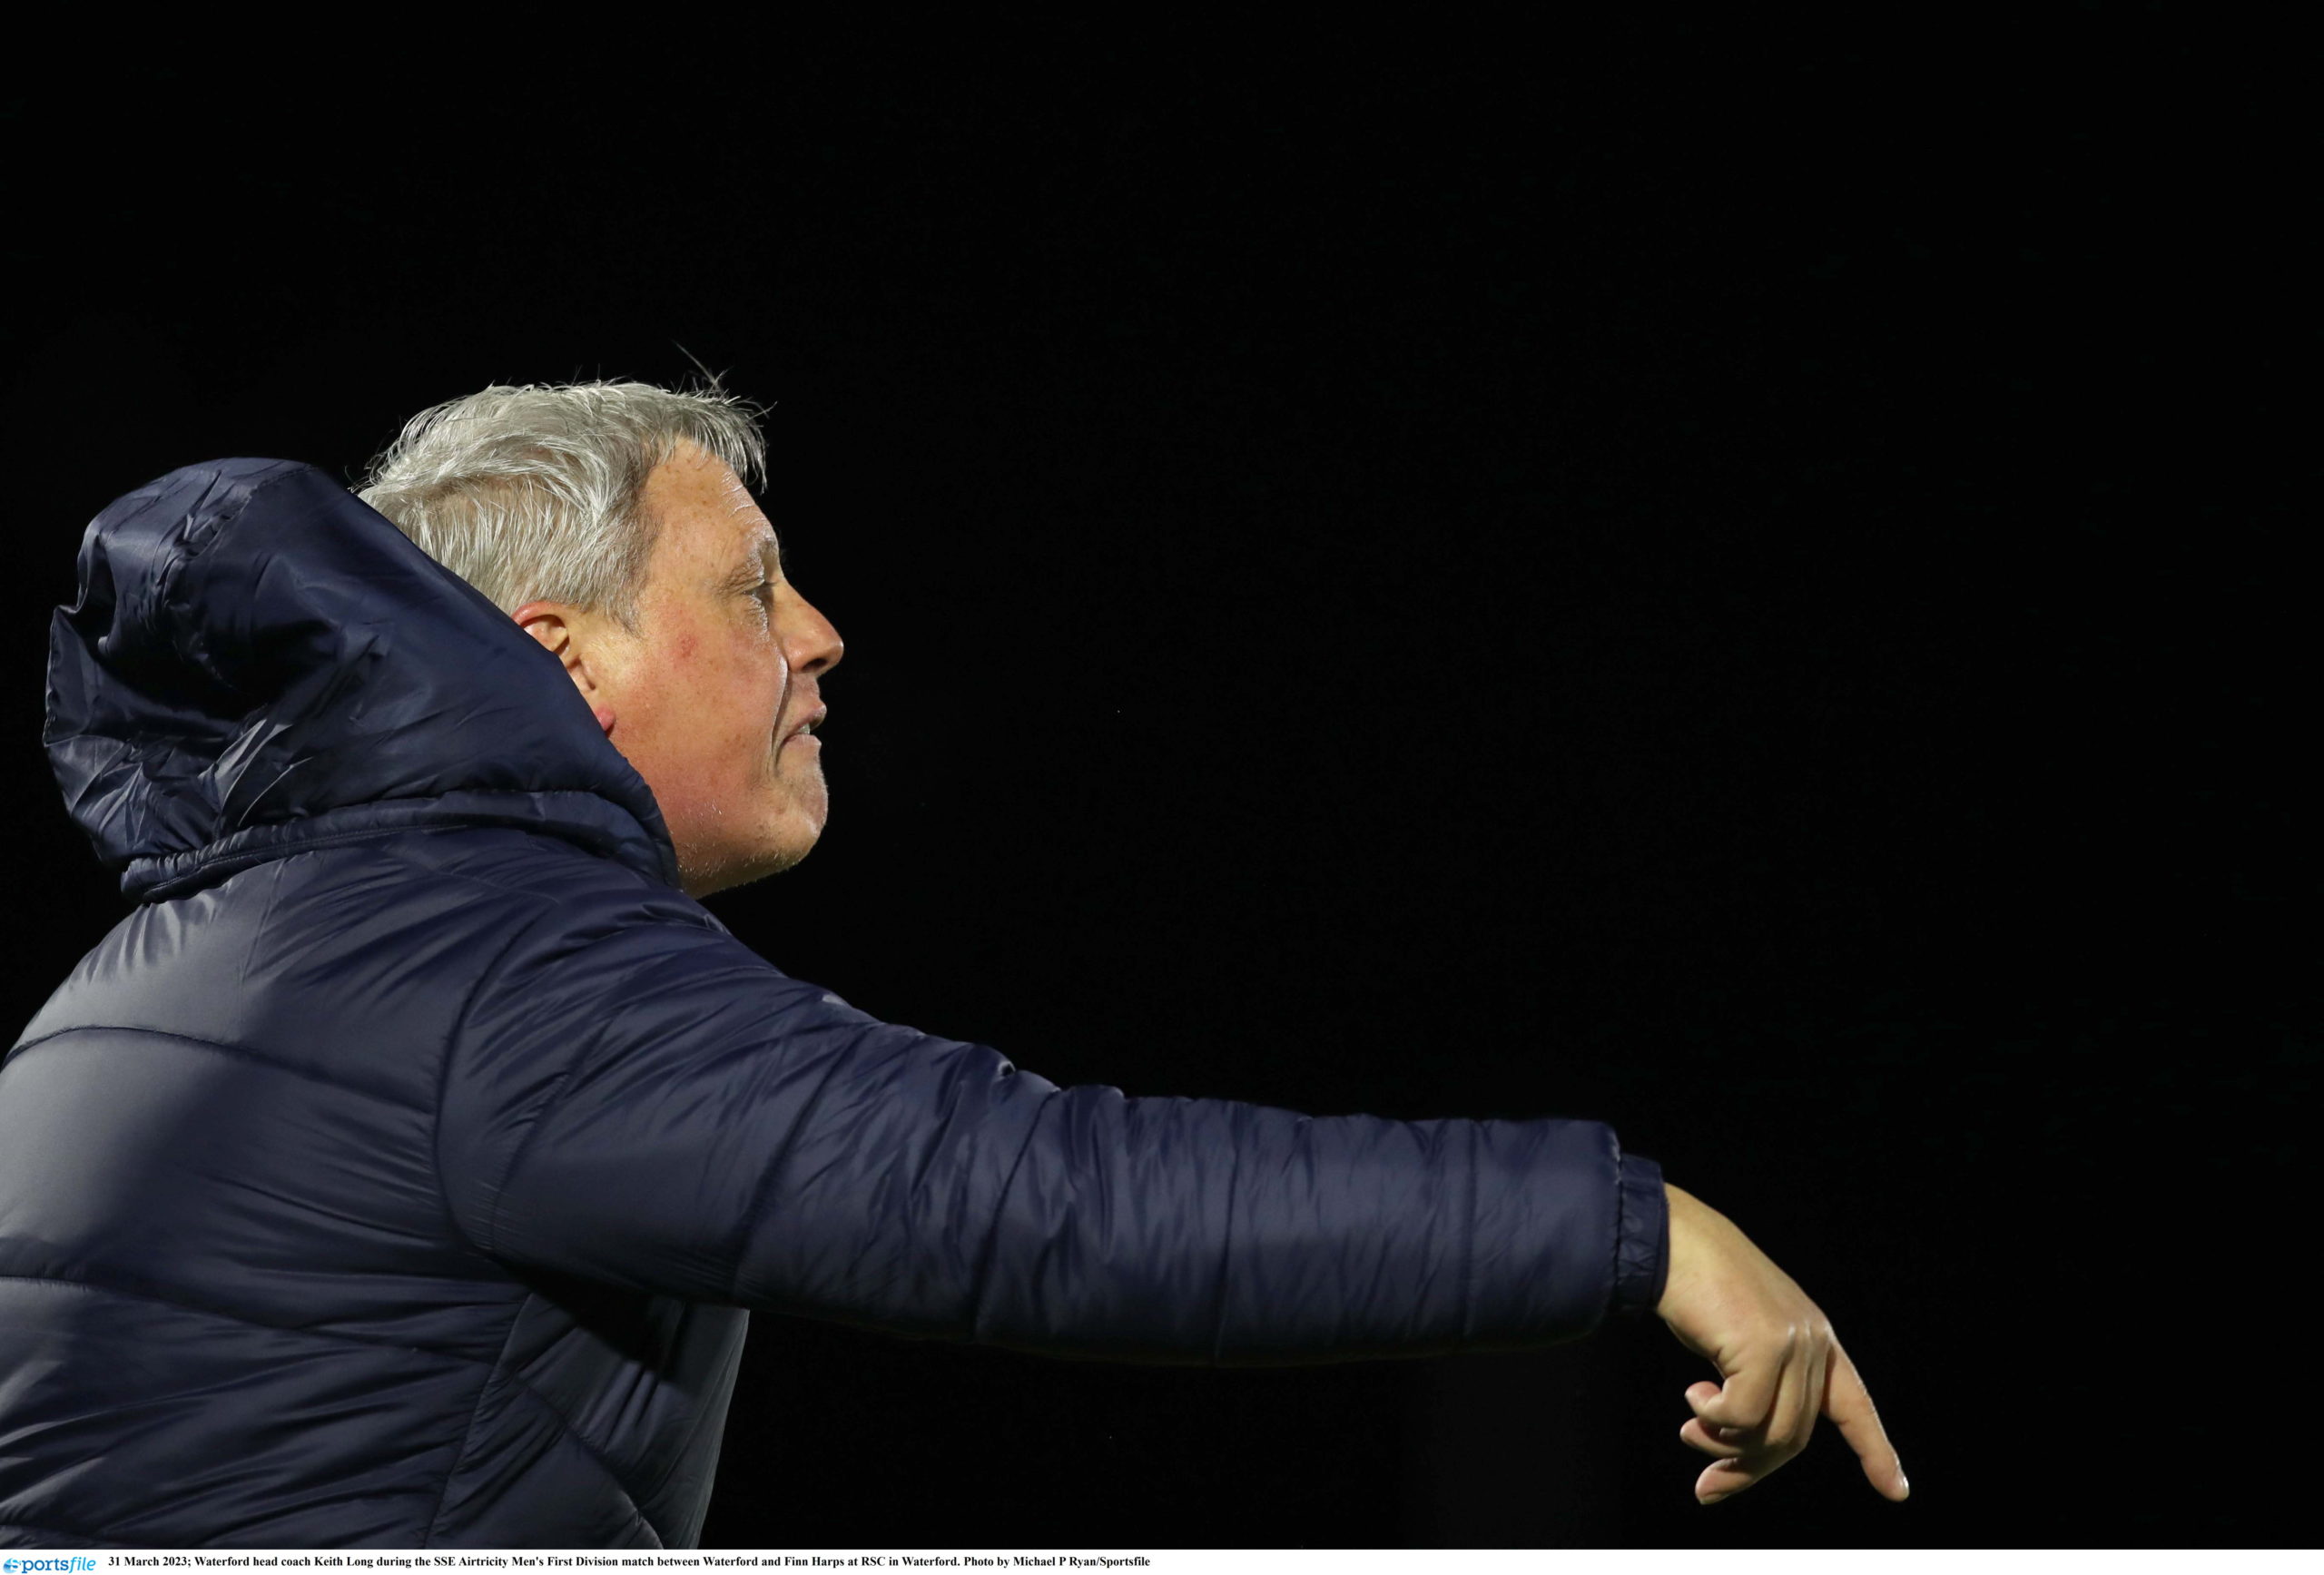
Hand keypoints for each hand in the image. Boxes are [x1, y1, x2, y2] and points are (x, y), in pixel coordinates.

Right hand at [1655, 1182, 1908, 1505]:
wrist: (1672, 1239)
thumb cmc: (1693, 1286)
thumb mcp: (1734, 1344)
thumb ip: (1750, 1388)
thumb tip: (1727, 1465)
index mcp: (1815, 1338)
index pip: (1854, 1405)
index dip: (1876, 1451)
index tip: (1896, 1491)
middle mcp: (1813, 1342)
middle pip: (1793, 1436)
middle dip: (1747, 1469)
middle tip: (1707, 1487)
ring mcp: (1793, 1343)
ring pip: (1770, 1433)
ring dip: (1723, 1446)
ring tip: (1691, 1429)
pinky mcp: (1765, 1346)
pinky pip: (1742, 1417)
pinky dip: (1714, 1420)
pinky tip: (1693, 1397)